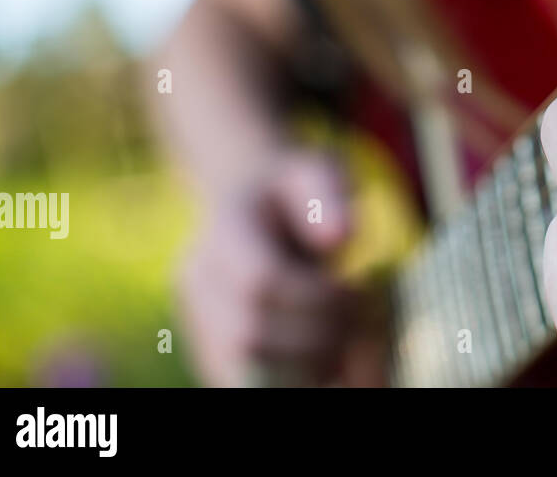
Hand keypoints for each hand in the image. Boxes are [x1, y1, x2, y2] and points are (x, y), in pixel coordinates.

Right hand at [177, 150, 363, 385]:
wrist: (252, 206)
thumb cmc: (294, 191)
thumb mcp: (317, 171)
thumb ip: (327, 195)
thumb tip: (341, 237)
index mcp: (221, 231)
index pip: (261, 281)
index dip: (317, 297)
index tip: (357, 289)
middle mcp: (197, 282)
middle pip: (249, 335)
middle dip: (317, 337)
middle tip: (359, 322)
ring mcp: (198, 323)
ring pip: (246, 373)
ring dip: (308, 369)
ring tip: (347, 345)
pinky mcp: (213, 356)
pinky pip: (250, 386)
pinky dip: (298, 381)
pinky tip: (332, 365)